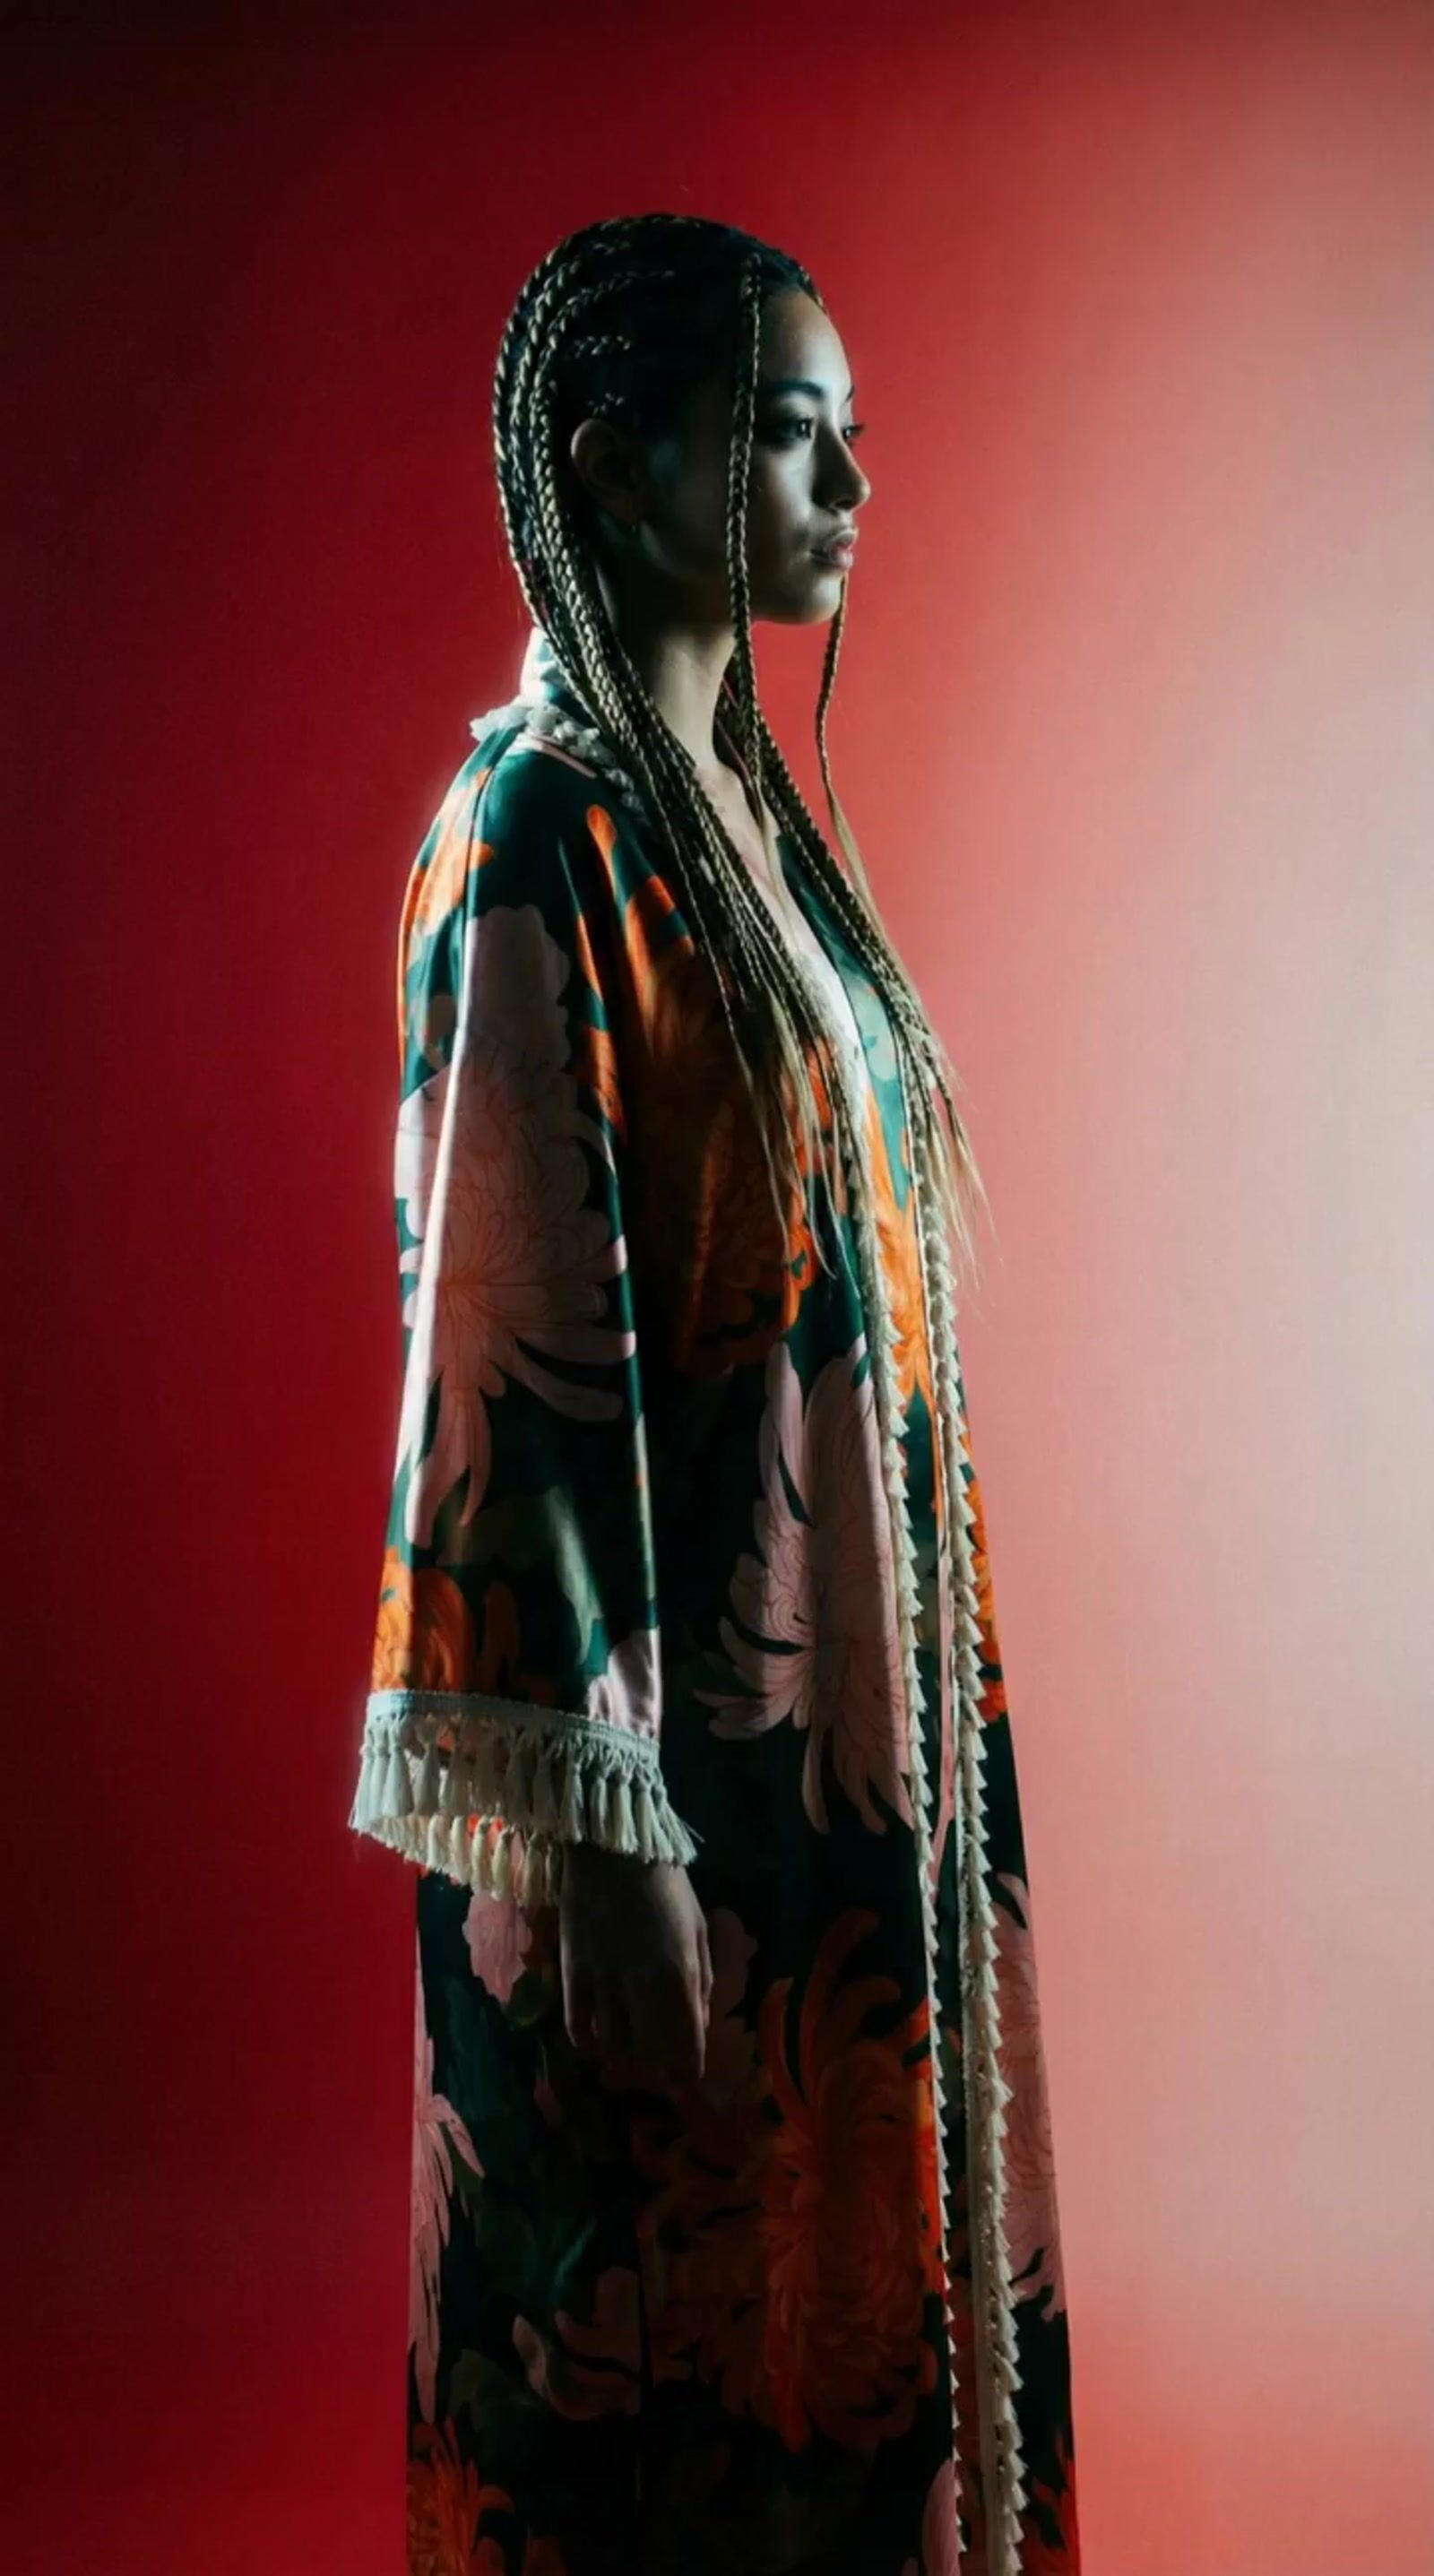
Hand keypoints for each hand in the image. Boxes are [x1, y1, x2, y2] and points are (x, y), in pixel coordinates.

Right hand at [559, 1846, 712, 2093]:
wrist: (614, 1849)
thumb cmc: (666, 1884)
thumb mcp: (699, 1928)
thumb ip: (703, 1978)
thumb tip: (701, 2020)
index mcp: (682, 1975)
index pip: (688, 2042)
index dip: (689, 2071)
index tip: (689, 2084)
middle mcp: (644, 1987)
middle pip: (651, 2051)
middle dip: (658, 2069)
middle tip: (659, 2072)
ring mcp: (605, 1982)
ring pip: (615, 2044)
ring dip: (624, 2056)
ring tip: (628, 2056)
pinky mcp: (572, 1973)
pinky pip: (577, 2025)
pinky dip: (586, 2042)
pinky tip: (593, 2042)